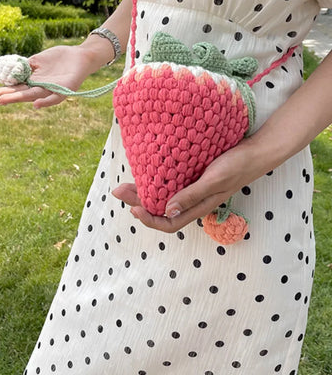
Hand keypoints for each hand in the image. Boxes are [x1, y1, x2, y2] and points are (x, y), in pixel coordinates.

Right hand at [0, 44, 96, 108]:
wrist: (80, 56)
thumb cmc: (57, 59)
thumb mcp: (37, 60)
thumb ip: (24, 67)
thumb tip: (6, 72)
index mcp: (32, 82)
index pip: (12, 88)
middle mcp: (40, 89)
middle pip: (18, 94)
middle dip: (2, 96)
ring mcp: (52, 90)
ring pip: (33, 96)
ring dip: (18, 98)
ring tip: (3, 100)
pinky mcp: (66, 89)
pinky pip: (55, 97)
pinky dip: (46, 102)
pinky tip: (36, 105)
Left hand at [113, 136, 269, 232]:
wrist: (256, 152)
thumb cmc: (237, 166)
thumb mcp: (213, 181)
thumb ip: (192, 196)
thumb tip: (167, 211)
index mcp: (198, 207)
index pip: (169, 222)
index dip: (149, 219)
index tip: (133, 207)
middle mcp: (193, 201)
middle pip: (161, 210)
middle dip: (139, 202)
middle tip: (119, 190)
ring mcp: (194, 189)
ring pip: (164, 196)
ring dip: (145, 191)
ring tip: (127, 183)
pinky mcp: (195, 176)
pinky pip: (172, 183)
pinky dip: (157, 180)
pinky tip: (149, 172)